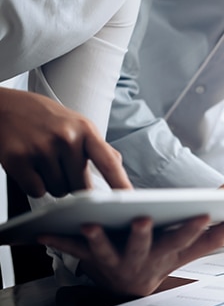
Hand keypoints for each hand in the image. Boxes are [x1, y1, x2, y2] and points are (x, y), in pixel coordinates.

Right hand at [0, 87, 131, 196]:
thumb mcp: (78, 124)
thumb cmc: (45, 118)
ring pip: (59, 191)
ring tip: (44, 161)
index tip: (130, 199)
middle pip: (82, 187)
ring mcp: (41, 148)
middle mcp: (66, 137)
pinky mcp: (18, 159)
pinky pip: (37, 191)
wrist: (5, 106)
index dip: (120, 183)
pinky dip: (34, 185)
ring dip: (53, 183)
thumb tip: (117, 164)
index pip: (109, 162)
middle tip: (61, 164)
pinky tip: (30, 166)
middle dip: (74, 183)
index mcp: (85, 129)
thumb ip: (98, 146)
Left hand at [38, 216, 223, 295]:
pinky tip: (42, 233)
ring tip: (89, 225)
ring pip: (105, 250)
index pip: (184, 240)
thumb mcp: (185, 252)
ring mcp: (114, 261)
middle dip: (143, 234)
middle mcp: (140, 260)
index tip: (206, 214)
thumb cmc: (159, 261)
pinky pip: (72, 250)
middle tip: (142, 220)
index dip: (195, 229)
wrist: (127, 286)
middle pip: (143, 246)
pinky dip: (58, 241)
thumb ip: (210, 239)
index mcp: (165, 254)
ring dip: (97, 239)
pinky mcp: (90, 259)